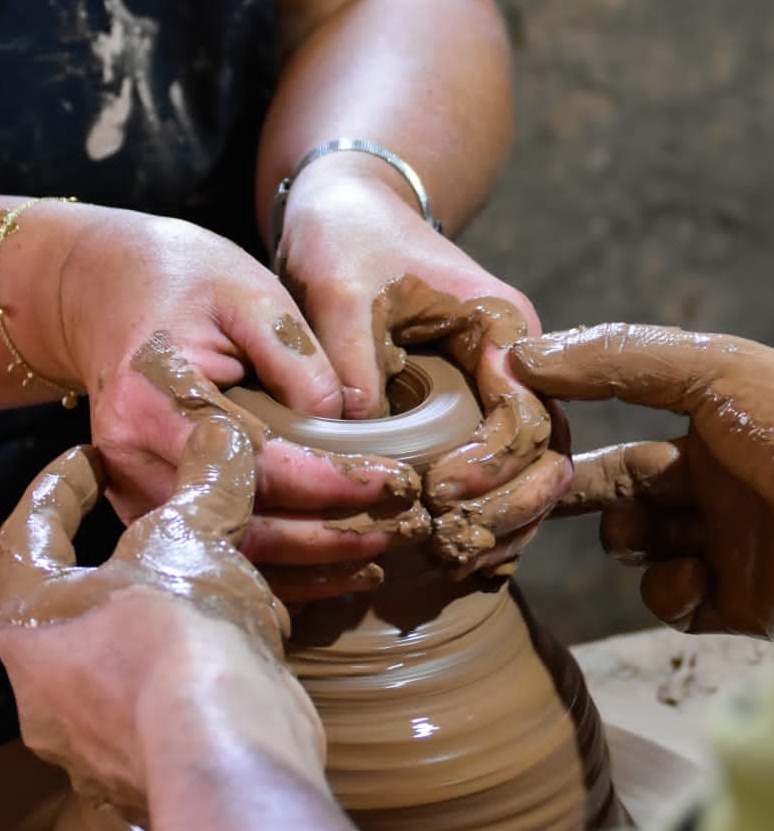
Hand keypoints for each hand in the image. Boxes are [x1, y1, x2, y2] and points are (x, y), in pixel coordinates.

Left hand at [0, 415, 327, 830]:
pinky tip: (252, 630)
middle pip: (84, 594)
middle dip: (129, 550)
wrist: (226, 750)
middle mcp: (50, 684)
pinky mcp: (153, 760)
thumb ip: (204, 479)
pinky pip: (173, 687)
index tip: (89, 456)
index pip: (28, 532)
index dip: (61, 485)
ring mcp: (98, 732)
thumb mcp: (191, 538)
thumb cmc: (181, 632)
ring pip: (135, 645)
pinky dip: (206, 651)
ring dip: (176, 603)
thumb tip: (221, 430)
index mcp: (34, 619)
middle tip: (161, 514)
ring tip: (220, 569)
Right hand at [54, 206, 424, 588]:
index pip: (257, 463)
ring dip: (310, 566)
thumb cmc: (185, 284)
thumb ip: (298, 359)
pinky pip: (219, 547)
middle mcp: (133, 459)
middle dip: (331, 536)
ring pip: (231, 552)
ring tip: (379, 554)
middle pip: (243, 524)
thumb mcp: (252, 295)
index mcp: (155, 400)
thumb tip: (347, 428)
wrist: (107, 291)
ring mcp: (132, 490)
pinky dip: (278, 568)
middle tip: (402, 526)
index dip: (331, 482)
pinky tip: (330, 568)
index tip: (395, 482)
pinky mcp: (147, 505)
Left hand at [276, 168, 570, 574]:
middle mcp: (514, 363)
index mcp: (502, 326)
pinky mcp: (469, 409)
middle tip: (453, 540)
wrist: (348, 220)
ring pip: (528, 470)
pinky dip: (483, 510)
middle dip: (508, 504)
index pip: (525, 413)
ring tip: (452, 555)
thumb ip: (351, 358)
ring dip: (500, 518)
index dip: (492, 463)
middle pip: (545, 453)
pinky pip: (495, 470)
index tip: (439, 491)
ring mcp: (495, 389)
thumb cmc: (348, 243)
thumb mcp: (340, 290)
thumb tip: (360, 434)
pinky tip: (452, 546)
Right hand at [510, 323, 773, 637]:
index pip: (617, 415)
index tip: (523, 432)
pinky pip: (671, 599)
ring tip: (644, 536)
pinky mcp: (737, 604)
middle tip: (528, 495)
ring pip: (635, 545)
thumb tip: (522, 355)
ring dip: (625, 540)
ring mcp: (725, 544)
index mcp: (714, 419)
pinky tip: (699, 580)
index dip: (569, 423)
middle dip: (572, 491)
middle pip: (615, 485)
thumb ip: (623, 360)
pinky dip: (670, 591)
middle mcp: (715, 480)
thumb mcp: (722, 376)